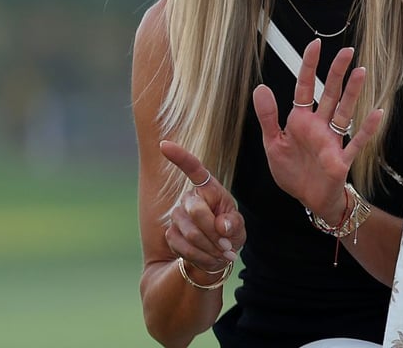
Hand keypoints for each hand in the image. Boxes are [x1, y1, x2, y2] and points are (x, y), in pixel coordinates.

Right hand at [158, 139, 244, 269]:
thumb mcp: (238, 227)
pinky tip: (209, 257)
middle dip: (215, 233)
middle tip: (228, 246)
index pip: (193, 169)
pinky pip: (183, 246)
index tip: (164, 144)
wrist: (216, 254)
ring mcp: (177, 215)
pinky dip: (200, 256)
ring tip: (222, 253)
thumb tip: (222, 226)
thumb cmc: (230, 233)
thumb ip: (233, 224)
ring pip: (191, 233)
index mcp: (208, 188)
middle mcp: (189, 198)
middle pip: (197, 212)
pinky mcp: (170, 233)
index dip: (179, 157)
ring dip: (210, 248)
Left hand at [252, 39, 383, 220]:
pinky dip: (366, 129)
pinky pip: (356, 142)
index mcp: (300, 121)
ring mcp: (332, 141)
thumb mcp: (273, 144)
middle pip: (329, 93)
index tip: (315, 45)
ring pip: (343, 111)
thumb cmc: (293, 171)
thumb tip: (261, 87)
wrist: (308, 199)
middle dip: (337, 72)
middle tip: (347, 51)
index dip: (309, 66)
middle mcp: (319, 126)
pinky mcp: (341, 159)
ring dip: (353, 92)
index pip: (304, 87)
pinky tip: (376, 113)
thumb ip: (268, 117)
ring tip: (361, 72)